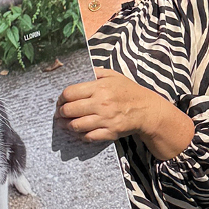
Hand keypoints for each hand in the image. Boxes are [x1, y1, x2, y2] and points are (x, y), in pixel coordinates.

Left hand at [59, 67, 175, 144]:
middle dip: (61, 112)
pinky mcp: (110, 132)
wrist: (147, 110)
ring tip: (65, 124)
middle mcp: (101, 104)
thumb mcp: (114, 76)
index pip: (70, 93)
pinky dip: (81, 136)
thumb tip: (80, 71)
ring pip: (76, 125)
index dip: (61, 98)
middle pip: (69, 110)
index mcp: (99, 88)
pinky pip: (88, 137)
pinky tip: (79, 132)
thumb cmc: (130, 91)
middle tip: (60, 113)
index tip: (60, 101)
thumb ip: (96, 72)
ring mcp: (105, 120)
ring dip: (67, 126)